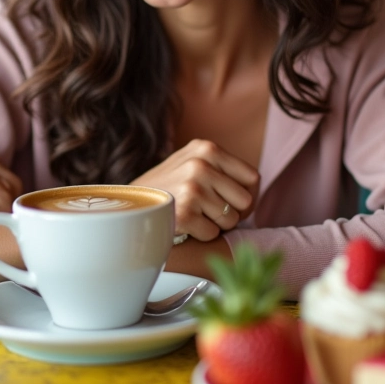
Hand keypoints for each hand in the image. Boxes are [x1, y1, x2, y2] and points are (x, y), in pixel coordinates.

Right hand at [131, 139, 259, 241]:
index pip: (253, 178)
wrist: (128, 203)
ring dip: (215, 224)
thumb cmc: (167, 187)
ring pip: (231, 220)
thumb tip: (256, 186)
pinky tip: (184, 224)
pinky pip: (213, 234)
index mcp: (206, 148)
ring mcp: (192, 189)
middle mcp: (201, 164)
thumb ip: (221, 167)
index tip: (232, 202)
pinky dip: (201, 234)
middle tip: (210, 212)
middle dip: (232, 212)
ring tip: (194, 214)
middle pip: (246, 201)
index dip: (247, 195)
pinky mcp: (185, 214)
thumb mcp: (191, 161)